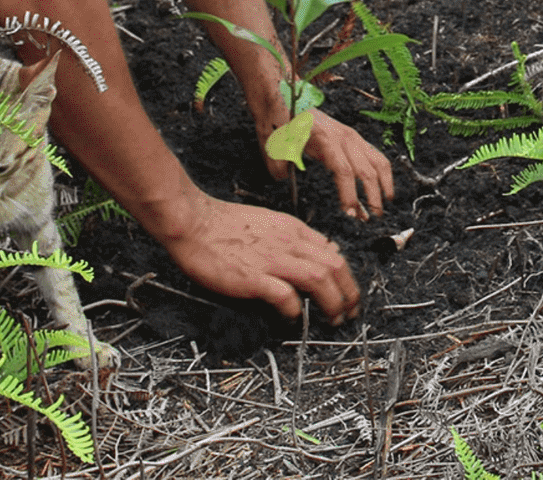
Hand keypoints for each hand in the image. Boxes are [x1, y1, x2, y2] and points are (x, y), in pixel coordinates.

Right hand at [159, 191, 360, 323]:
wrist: (192, 221)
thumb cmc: (223, 224)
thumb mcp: (268, 222)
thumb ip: (291, 238)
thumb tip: (314, 253)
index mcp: (292, 229)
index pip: (333, 253)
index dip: (347, 277)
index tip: (348, 293)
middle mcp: (288, 243)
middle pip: (334, 267)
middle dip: (349, 293)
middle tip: (350, 312)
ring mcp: (271, 260)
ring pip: (319, 279)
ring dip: (332, 303)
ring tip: (333, 320)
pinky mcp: (252, 277)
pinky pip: (285, 295)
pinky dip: (294, 310)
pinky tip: (293, 318)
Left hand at [257, 108, 394, 221]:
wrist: (286, 97)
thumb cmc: (281, 121)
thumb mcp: (275, 143)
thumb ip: (280, 165)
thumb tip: (285, 181)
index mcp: (326, 138)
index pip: (344, 171)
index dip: (349, 194)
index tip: (349, 214)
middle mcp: (345, 137)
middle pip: (366, 170)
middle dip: (371, 197)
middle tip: (370, 220)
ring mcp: (353, 136)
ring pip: (378, 161)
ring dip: (383, 186)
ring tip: (383, 207)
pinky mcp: (354, 138)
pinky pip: (376, 156)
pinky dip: (382, 174)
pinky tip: (383, 190)